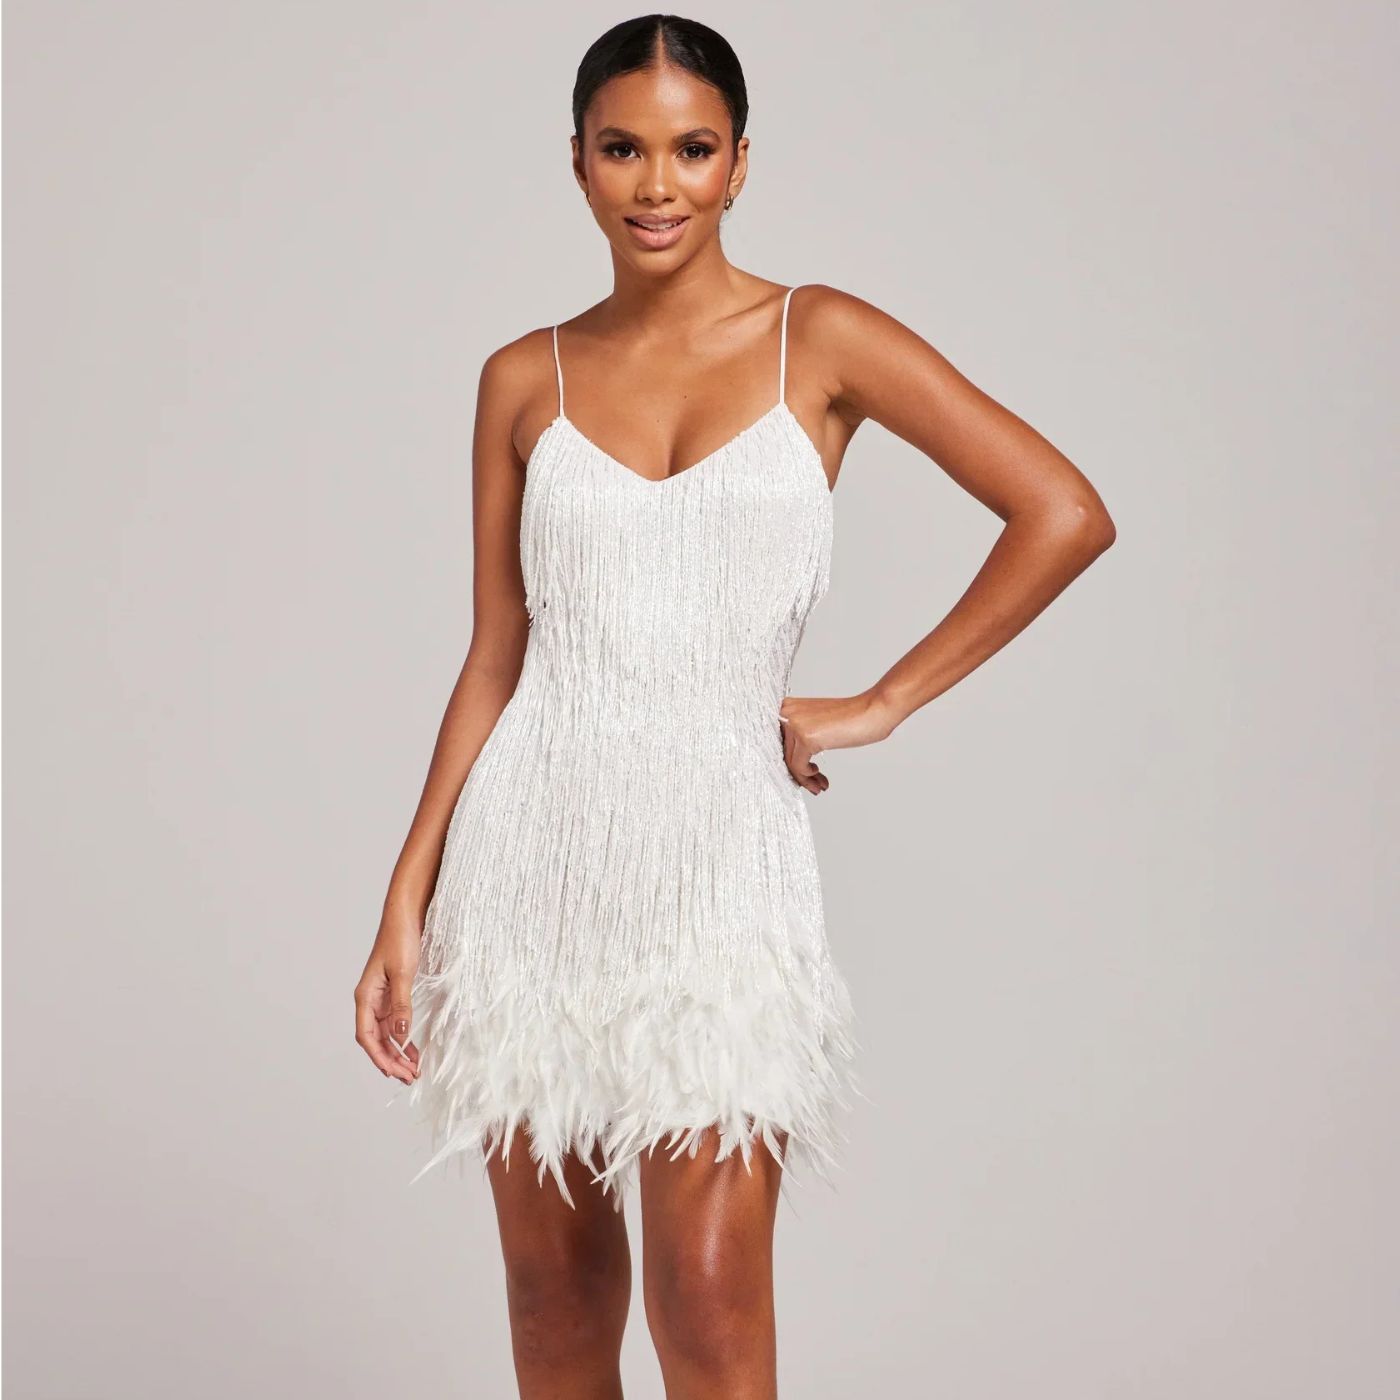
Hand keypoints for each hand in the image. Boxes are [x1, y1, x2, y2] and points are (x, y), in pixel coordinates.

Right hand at [354, 906, 422, 1084]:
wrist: (405, 916)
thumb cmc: (400, 939)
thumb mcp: (402, 973)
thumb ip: (401, 1005)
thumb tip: (400, 1036)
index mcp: (365, 997)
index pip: (366, 1036)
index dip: (379, 1057)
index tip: (394, 1073)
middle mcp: (370, 1001)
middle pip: (375, 1040)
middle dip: (390, 1061)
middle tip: (409, 1078)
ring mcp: (381, 998)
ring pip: (386, 1035)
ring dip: (397, 1053)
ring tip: (413, 1070)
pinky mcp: (394, 994)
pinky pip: (395, 1023)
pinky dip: (404, 1039)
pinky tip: (414, 1051)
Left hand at [778, 690, 897, 793]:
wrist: (874, 710)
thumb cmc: (852, 716)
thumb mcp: (818, 723)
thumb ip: (802, 734)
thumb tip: (791, 760)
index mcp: (788, 706)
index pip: (780, 741)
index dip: (791, 761)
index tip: (804, 774)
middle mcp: (787, 712)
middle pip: (784, 752)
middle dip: (800, 773)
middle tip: (814, 785)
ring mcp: (795, 724)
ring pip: (791, 762)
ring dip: (806, 779)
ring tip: (819, 787)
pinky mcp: (806, 738)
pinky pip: (799, 767)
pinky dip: (809, 777)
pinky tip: (820, 778)